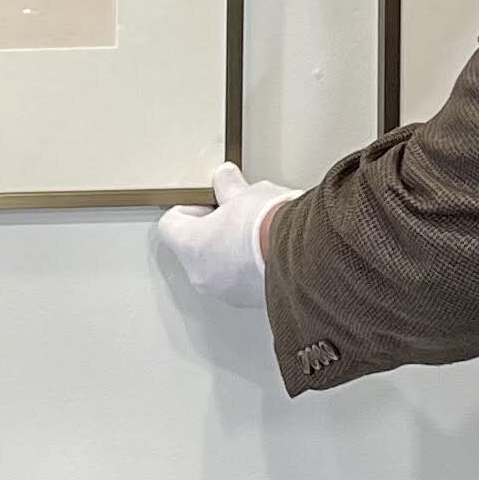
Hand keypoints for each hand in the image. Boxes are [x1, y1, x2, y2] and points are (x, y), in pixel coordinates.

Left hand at [157, 163, 296, 300]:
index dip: (188, 209)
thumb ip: (228, 186)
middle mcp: (202, 275)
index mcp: (191, 246)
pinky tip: (269, 253)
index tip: (209, 203)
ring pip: (217, 269)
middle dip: (211, 232)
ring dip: (230, 253)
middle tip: (235, 217)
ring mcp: (226, 293)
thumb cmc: (270, 226)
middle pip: (193, 249)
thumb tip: (225, 178)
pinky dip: (249, 270)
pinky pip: (240, 283)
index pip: (170, 225)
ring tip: (257, 235)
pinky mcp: (250, 302)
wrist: (308, 255)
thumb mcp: (246, 194)